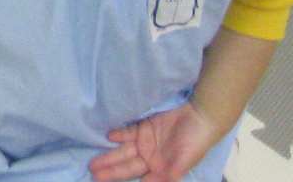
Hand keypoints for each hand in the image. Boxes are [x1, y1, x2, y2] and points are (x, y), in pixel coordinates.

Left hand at [90, 102, 221, 181]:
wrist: (200, 117)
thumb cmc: (195, 142)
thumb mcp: (184, 163)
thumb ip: (167, 176)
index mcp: (160, 169)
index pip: (136, 177)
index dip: (120, 179)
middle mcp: (150, 158)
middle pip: (126, 166)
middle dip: (110, 170)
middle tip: (92, 173)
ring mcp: (146, 142)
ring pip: (124, 151)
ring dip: (109, 156)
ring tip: (93, 162)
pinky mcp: (144, 127)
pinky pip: (128, 132)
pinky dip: (118, 134)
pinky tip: (108, 136)